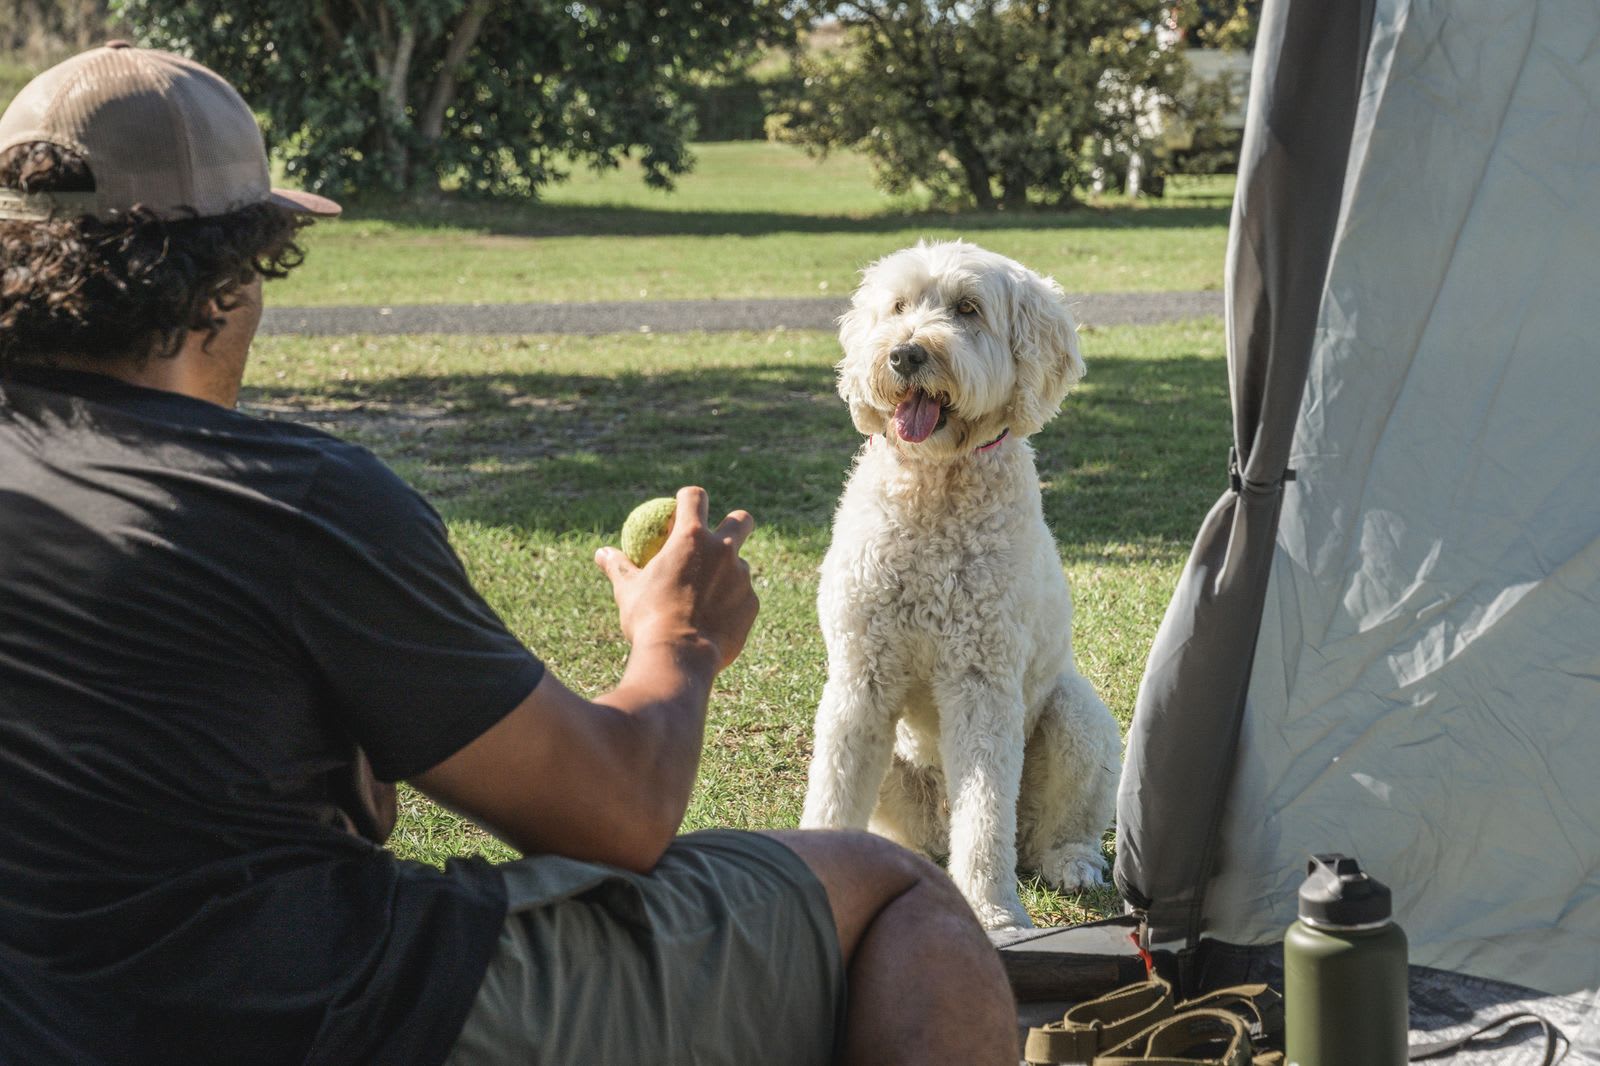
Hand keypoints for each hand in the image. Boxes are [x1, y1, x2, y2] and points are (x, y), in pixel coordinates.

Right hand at [595, 486, 757, 671]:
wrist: (680, 657)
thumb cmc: (648, 620)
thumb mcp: (628, 591)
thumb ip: (618, 567)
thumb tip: (602, 553)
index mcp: (691, 537)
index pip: (695, 497)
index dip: (689, 498)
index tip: (682, 507)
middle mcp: (723, 550)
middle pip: (740, 520)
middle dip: (736, 521)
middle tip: (722, 536)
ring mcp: (742, 576)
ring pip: (739, 566)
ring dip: (727, 574)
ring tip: (704, 600)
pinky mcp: (751, 603)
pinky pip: (742, 597)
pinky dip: (730, 604)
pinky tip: (712, 622)